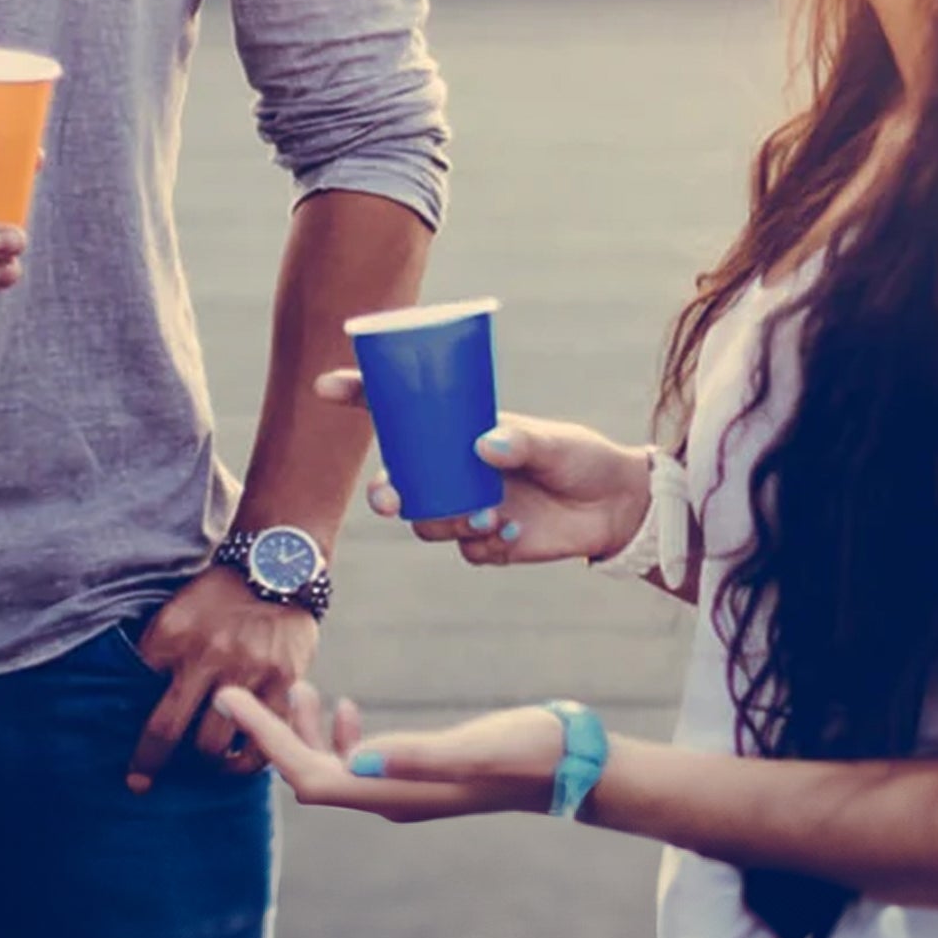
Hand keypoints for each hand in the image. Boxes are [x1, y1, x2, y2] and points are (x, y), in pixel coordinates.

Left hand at [124, 568, 320, 793]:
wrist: (275, 568)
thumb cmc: (217, 596)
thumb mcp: (175, 611)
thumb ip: (157, 651)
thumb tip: (133, 698)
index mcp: (173, 633)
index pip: (137, 690)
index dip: (129, 722)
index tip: (126, 761)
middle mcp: (208, 653)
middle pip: (169, 729)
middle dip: (151, 762)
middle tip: (142, 782)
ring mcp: (247, 670)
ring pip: (214, 744)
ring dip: (205, 760)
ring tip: (203, 760)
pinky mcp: (282, 683)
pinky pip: (261, 744)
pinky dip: (246, 762)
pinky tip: (238, 760)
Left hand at [215, 684, 563, 821]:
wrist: (567, 766)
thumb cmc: (524, 752)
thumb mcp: (473, 749)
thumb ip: (419, 755)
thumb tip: (358, 759)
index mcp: (391, 793)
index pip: (307, 777)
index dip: (264, 739)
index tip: (229, 699)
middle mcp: (388, 797)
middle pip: (308, 775)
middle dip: (269, 734)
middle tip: (235, 688)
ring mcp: (401, 787)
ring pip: (330, 769)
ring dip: (301, 732)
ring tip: (293, 686)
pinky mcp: (415, 772)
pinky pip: (357, 762)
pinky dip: (336, 735)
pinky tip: (341, 706)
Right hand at [317, 372, 649, 567]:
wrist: (612, 508)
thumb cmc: (578, 457)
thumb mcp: (552, 441)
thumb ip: (520, 441)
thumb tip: (486, 446)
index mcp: (458, 432)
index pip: (398, 410)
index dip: (357, 396)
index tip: (325, 387)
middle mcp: (453, 470)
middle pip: (396, 482)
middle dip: (383, 493)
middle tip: (390, 501)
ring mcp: (466, 506)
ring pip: (426, 521)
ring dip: (445, 522)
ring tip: (487, 514)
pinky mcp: (486, 542)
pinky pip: (464, 550)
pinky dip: (481, 544)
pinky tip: (511, 534)